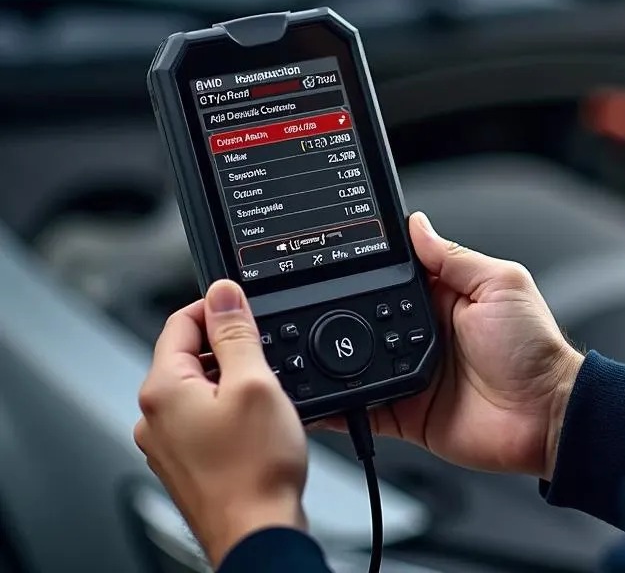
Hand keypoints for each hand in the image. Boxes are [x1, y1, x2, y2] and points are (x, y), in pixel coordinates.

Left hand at [134, 281, 307, 568]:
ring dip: (231, 380)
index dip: (218, 307)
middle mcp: (153, 417)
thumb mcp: (255, 382)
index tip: (247, 310)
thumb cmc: (255, 469)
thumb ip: (236, 332)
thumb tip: (222, 293)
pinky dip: (229, 409)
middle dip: (228, 347)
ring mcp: (166, 444)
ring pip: (199, 387)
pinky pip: (203, 417)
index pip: (181, 321)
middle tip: (265, 359)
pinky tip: (256, 426)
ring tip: (265, 397)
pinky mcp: (185, 462)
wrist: (258, 535)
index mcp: (162, 390)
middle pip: (189, 354)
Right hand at [321, 213, 583, 480]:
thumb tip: (418, 225)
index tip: (339, 260)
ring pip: (360, 363)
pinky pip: (365, 408)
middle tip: (319, 308)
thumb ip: (454, 258)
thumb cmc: (535, 348)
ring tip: (313, 350)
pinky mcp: (408, 413)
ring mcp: (413, 373)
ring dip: (338, 358)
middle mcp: (424, 333)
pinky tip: (321, 398)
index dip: (372, 269)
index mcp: (445, 297)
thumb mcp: (500, 285)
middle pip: (369, 319)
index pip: (397, 276)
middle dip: (345, 315)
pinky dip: (340, 406)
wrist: (547, 416)